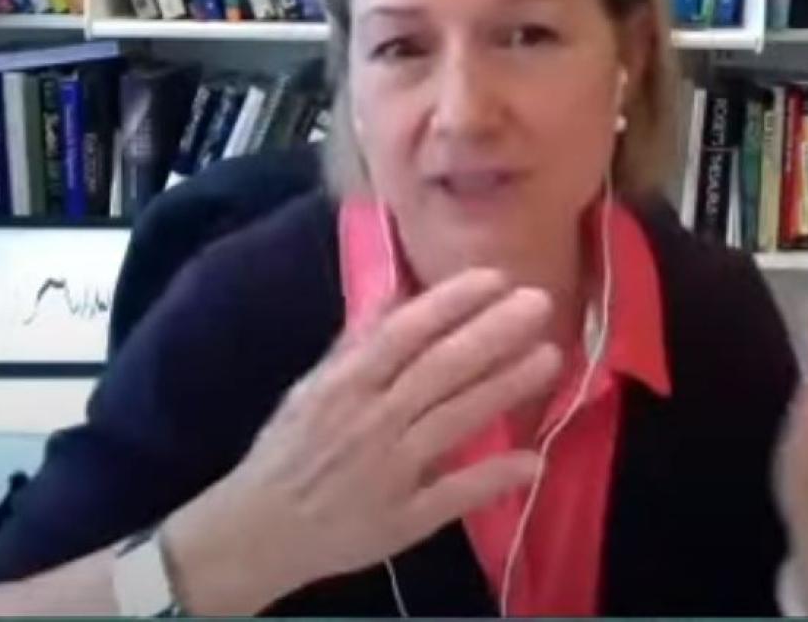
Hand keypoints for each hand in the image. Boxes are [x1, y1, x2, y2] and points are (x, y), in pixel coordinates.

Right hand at [160, 268, 561, 614]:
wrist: (258, 530)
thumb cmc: (289, 450)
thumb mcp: (312, 387)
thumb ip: (356, 343)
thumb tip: (395, 292)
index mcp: (345, 383)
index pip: (405, 331)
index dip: (451, 302)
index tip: (495, 277)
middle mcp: (371, 420)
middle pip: (440, 369)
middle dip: (493, 333)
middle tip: (540, 303)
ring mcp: (390, 470)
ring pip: (454, 420)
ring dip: (505, 387)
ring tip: (550, 357)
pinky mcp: (404, 519)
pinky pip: (454, 494)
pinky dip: (492, 478)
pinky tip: (534, 460)